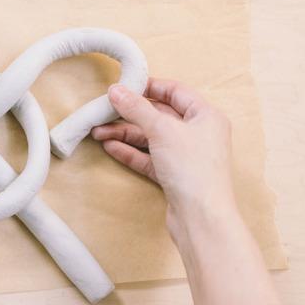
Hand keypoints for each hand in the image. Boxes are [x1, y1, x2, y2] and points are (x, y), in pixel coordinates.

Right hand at [91, 78, 237, 237]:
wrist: (201, 218)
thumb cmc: (193, 169)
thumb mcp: (161, 130)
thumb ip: (137, 108)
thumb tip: (116, 90)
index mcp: (206, 116)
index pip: (175, 92)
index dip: (149, 87)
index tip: (125, 86)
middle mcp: (199, 134)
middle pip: (159, 116)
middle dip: (130, 114)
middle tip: (104, 112)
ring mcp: (186, 157)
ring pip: (151, 139)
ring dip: (125, 134)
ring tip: (98, 132)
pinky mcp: (175, 176)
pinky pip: (149, 158)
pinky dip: (131, 152)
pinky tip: (110, 147)